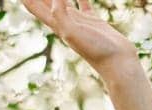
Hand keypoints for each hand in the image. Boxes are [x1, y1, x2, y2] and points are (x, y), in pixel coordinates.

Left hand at [20, 0, 136, 72]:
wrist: (117, 62)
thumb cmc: (96, 50)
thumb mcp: (73, 32)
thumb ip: (61, 14)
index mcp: (56, 25)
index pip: (34, 6)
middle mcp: (64, 22)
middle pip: (44, 3)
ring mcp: (78, 21)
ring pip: (62, 1)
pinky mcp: (93, 20)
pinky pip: (83, 3)